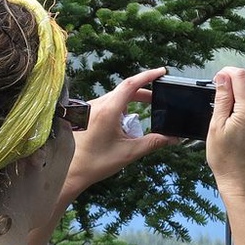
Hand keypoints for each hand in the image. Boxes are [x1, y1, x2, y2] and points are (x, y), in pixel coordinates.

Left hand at [61, 67, 181, 202]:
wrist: (71, 172)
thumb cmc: (96, 163)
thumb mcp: (129, 152)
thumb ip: (153, 142)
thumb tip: (173, 138)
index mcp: (107, 111)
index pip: (130, 85)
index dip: (147, 76)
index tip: (161, 72)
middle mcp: (96, 105)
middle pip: (124, 91)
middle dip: (143, 94)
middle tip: (157, 100)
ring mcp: (89, 109)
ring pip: (115, 98)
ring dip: (130, 104)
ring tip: (137, 121)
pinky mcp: (85, 114)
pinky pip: (106, 105)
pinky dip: (118, 110)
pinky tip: (121, 126)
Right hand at [205, 67, 244, 198]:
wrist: (242, 184)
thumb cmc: (224, 159)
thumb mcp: (216, 127)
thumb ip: (222, 99)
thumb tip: (223, 77)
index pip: (241, 76)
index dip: (227, 72)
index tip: (216, 79)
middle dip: (235, 84)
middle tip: (219, 96)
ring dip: (242, 95)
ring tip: (227, 111)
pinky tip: (237, 121)